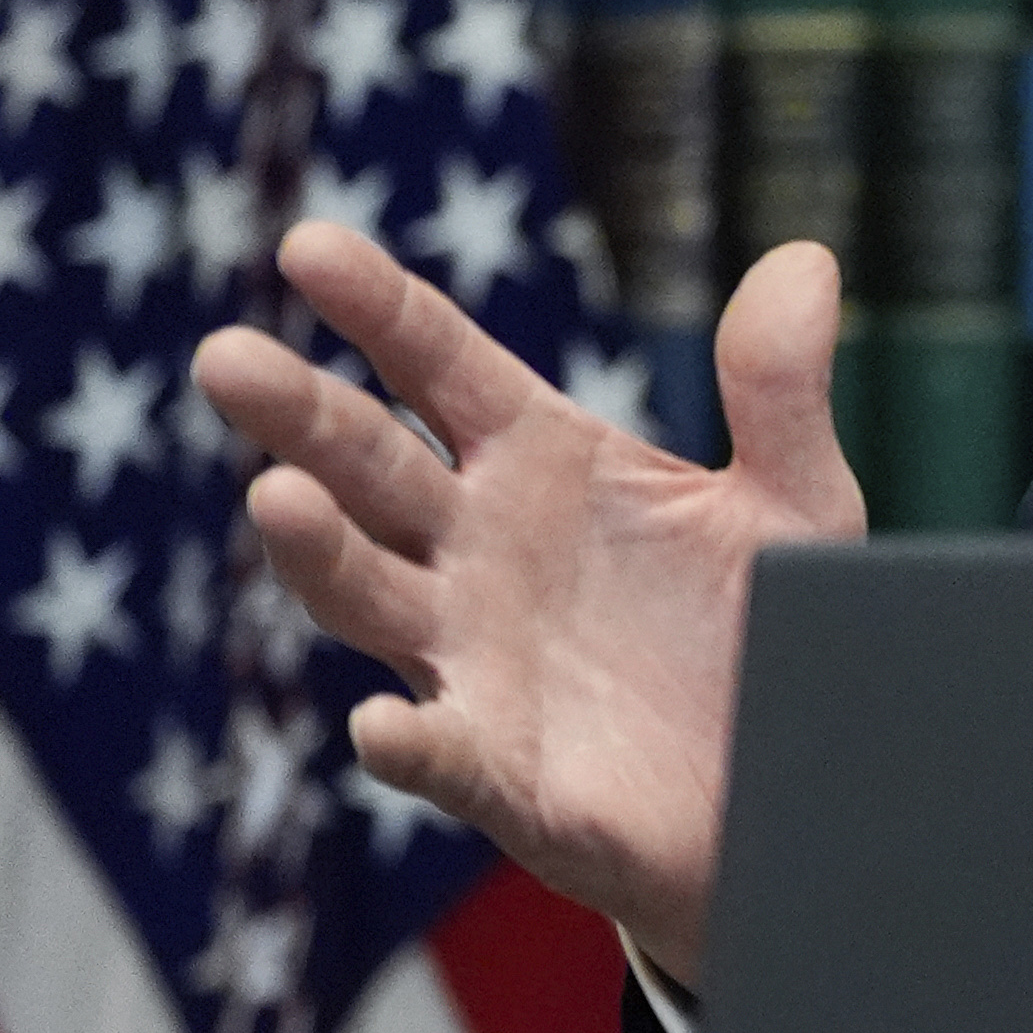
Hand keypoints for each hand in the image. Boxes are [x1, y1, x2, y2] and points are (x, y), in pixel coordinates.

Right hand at [193, 224, 864, 980]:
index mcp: (539, 460)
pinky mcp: (506, 773)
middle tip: (227, 359)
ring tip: (276, 498)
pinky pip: (445, 754)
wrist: (791, 785)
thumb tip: (806, 260)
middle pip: (368, 467)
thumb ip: (780, 391)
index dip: (376, 308)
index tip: (307, 246)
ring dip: (318, 553)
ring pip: (367, 596)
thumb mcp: (797, 501)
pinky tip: (380, 727)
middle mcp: (478, 551)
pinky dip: (409, 742)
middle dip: (298, 416)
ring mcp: (475, 660)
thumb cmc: (771, 630)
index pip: (438, 365)